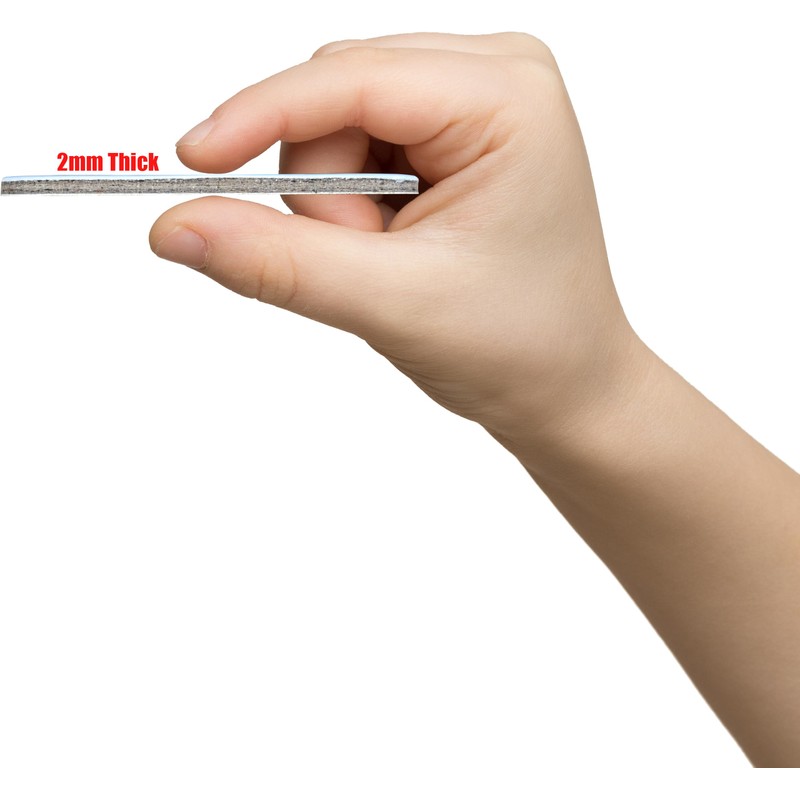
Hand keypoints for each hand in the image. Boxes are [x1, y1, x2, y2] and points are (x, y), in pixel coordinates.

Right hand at [150, 32, 644, 443]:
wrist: (564, 385)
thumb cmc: (518, 345)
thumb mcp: (393, 306)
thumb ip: (279, 263)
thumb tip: (176, 227)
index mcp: (507, 96)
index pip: (350, 76)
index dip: (260, 116)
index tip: (191, 162)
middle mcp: (495, 76)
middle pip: (334, 95)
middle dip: (327, 193)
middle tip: (373, 263)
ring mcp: (473, 100)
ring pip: (335, 122)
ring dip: (339, 206)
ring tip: (396, 263)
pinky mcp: (450, 133)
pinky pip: (354, 144)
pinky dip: (353, 205)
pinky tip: (399, 245)